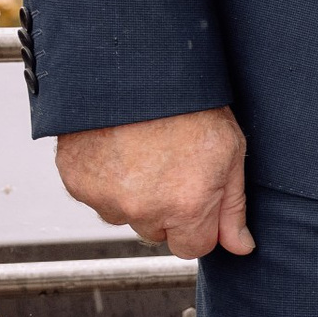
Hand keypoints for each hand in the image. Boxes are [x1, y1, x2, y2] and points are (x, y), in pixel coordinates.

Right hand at [55, 107, 252, 258]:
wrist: (137, 68)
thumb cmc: (189, 104)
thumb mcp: (229, 152)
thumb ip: (233, 207)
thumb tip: (240, 247)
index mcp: (187, 208)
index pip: (192, 248)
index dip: (197, 224)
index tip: (195, 198)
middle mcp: (144, 211)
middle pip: (157, 232)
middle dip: (164, 209)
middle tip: (168, 165)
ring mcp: (106, 198)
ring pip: (123, 215)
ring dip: (132, 195)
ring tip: (142, 151)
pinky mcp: (77, 183)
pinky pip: (94, 195)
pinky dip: (104, 179)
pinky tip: (117, 148)